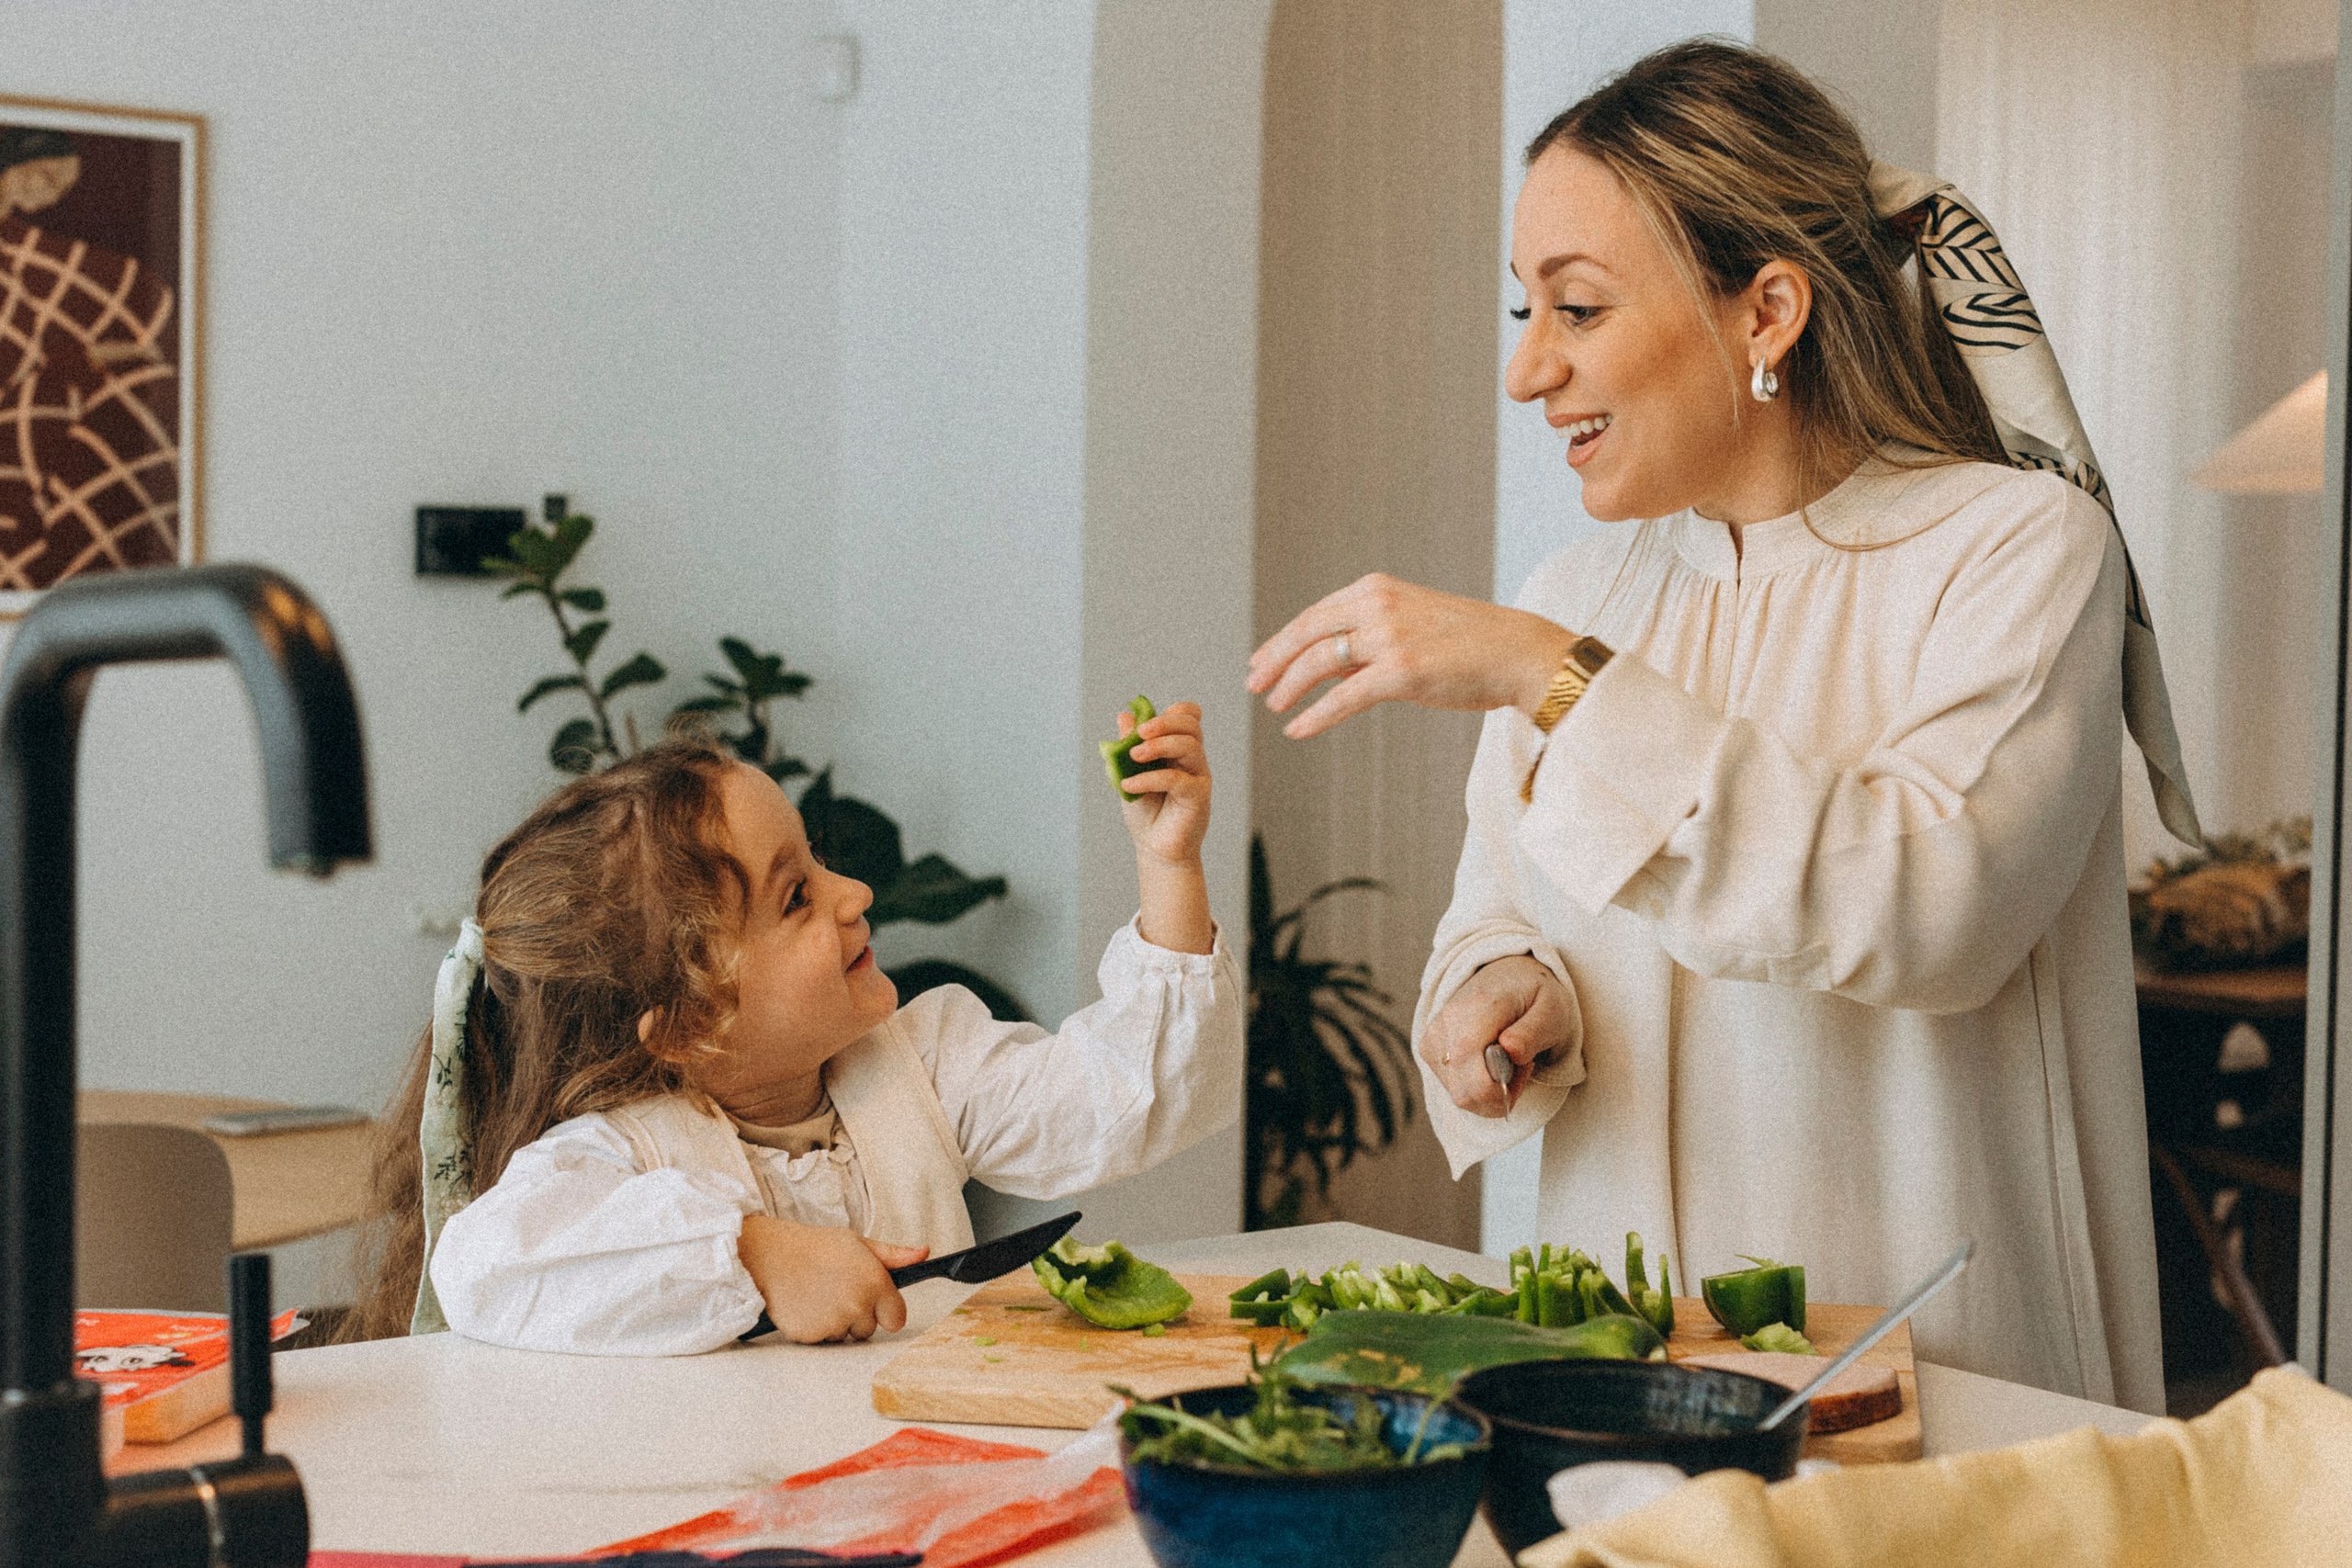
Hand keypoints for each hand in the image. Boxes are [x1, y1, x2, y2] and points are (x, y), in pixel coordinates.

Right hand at [738, 1215, 924, 1341]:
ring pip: (844, 1336)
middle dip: (857, 1316)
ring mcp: (833, 1323)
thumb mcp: (858, 1243)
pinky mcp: (810, 1336)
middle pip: (869, 1329)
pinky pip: (821, 1341)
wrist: (770, 1255)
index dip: (885, 1310)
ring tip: (817, 1295)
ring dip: (835, 1323)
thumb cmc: (814, 1247)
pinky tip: (804, 1305)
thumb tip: (923, 1253)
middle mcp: (857, 1305)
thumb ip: (893, 1255)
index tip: (871, 1301)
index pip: (897, 1318)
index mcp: (874, 1282)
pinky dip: (814, 1328)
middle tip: (836, 1290)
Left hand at [1116, 700, 1210, 864]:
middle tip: (1139, 733)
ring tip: (1133, 756)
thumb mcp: (1130, 772)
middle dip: (1164, 723)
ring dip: (1158, 745)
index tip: (1145, 723)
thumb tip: (1124, 715)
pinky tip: (1129, 786)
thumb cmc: (1146, 810)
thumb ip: (1128, 745)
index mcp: (1179, 748)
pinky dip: (1149, 778)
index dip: (1174, 712)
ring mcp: (1198, 776)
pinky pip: (1177, 778)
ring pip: (1189, 746)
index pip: (1189, 717)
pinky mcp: (1198, 796)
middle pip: (1191, 726)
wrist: (1154, 847)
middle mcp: (1193, 759)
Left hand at [1247, 573, 1579, 738]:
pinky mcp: (1401, 671)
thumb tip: (1329, 668)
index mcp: (1378, 588)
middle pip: (1307, 632)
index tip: (1262, 660)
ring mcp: (1389, 636)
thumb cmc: (1471, 645)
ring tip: (1274, 705)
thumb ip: (1369, 640)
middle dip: (1273, 660)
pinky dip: (1315, 714)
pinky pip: (1344, 696)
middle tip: (1252, 683)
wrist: (1519, 653)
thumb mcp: (1412, 626)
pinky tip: (1297, 728)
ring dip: (1289, 686)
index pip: (1315, 614)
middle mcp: (1378, 604)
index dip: (1283, 639)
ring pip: (1319, 661)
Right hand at [1419, 955, 1573, 1118]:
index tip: (1524, 1068)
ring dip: (1490, 1089)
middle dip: (1499, 1094)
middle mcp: (1445, 1024)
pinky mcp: (1428, 1048)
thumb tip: (1509, 1051)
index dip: (1503, 1092)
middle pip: (1464, 1093)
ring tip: (1507, 1057)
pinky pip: (1454, 1087)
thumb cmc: (1534, 994)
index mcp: (1475, 1011)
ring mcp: (1432, 1037)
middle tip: (1519, 1064)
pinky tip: (1489, 1059)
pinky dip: (1477, 1084)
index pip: (1475, 1077)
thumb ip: (1532, 1032)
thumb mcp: (1552, 1007)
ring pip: (1459, 1095)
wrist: (1508, 973)